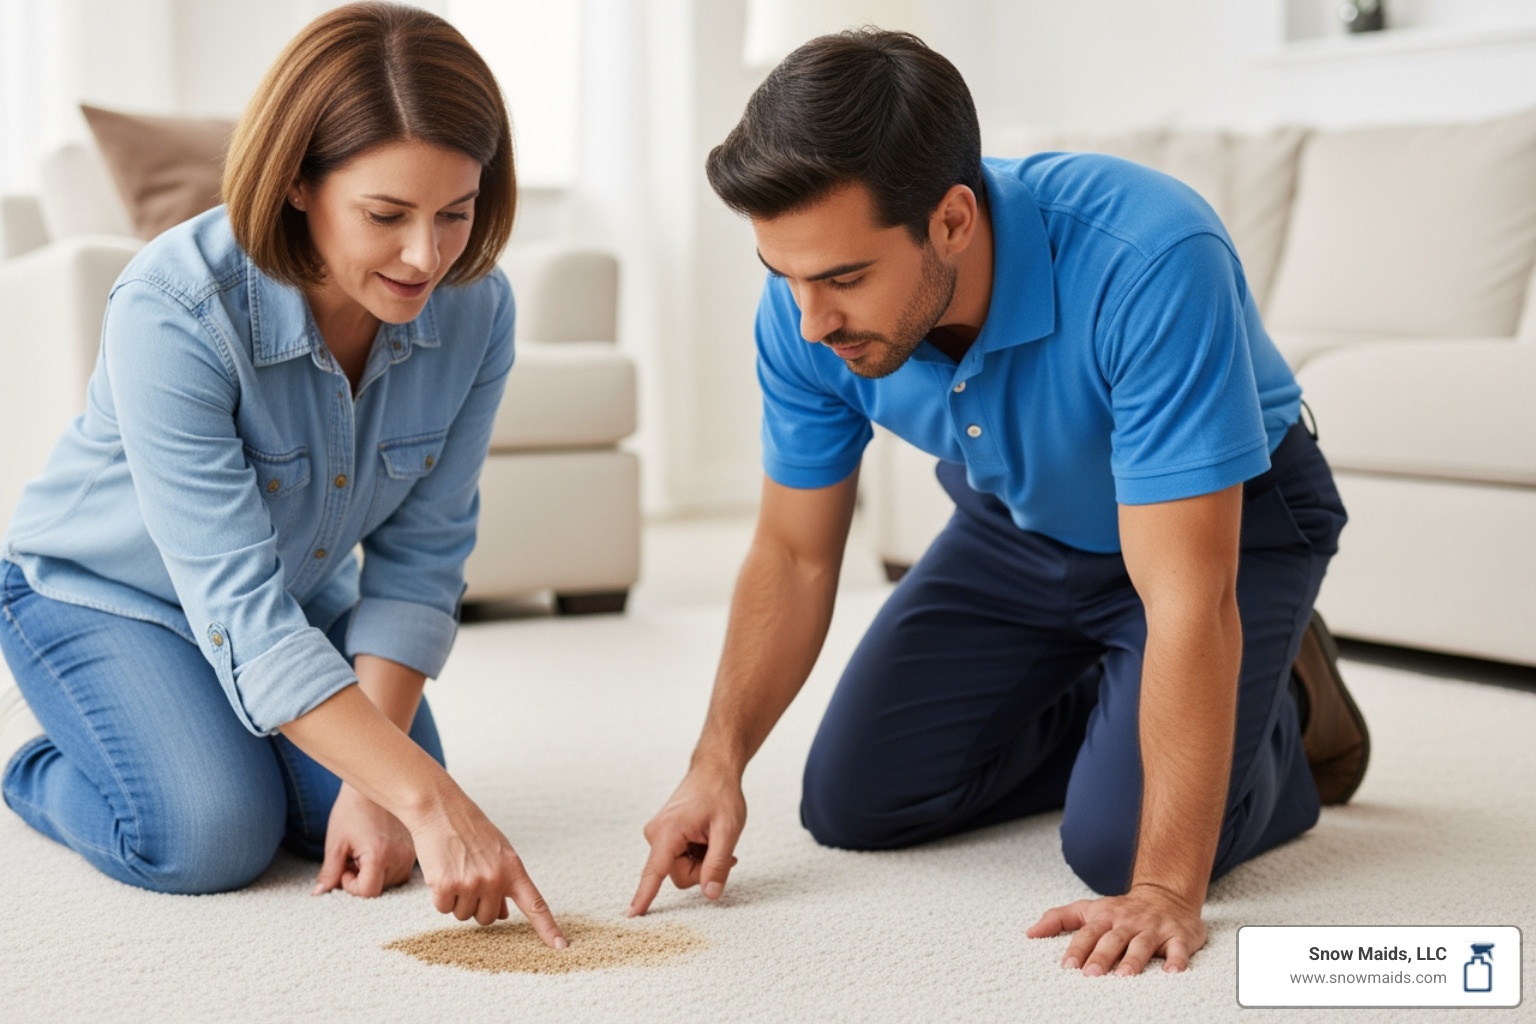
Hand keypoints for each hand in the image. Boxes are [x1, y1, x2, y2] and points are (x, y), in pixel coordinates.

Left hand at [312, 783, 415, 897]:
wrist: (373, 787)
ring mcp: (410, 852)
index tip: (346, 867)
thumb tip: (318, 894)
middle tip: (354, 856)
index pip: (368, 892)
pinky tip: (377, 848)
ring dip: (375, 874)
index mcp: (380, 855)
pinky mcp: (414, 849)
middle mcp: (400, 856)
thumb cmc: (352, 810)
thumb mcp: (336, 843)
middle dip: (363, 879)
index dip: (351, 886)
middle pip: (380, 889)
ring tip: (365, 851)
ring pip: (391, 882)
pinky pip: (400, 870)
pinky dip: (386, 866)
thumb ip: (329, 873)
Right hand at [408, 789, 566, 946]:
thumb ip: (504, 881)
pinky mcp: (447, 886)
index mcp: (513, 869)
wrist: (440, 810)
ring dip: (456, 900)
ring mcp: (471, 883)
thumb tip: (504, 915)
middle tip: (469, 877)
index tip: (561, 946)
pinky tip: (441, 872)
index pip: (535, 905)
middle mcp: (495, 879)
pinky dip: (439, 896)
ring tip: (455, 870)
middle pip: (488, 918)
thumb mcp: (497, 851)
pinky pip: (443, 908)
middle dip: (477, 904)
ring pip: (464, 916)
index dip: (548, 928)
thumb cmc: (470, 830)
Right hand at [628, 765, 745, 915]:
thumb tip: (710, 895)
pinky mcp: (662, 835)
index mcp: (668, 832)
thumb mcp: (728, 831)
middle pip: (678, 874)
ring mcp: (657, 834)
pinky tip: (705, 837)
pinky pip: (679, 858)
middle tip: (720, 846)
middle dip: (702, 868)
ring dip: (701, 859)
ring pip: (679, 868)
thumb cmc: (721, 795)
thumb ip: (718, 865)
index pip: (655, 872)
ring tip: (712, 837)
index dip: (644, 897)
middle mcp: (655, 834)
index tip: (631, 916)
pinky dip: (696, 853)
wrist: (714, 770)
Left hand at [1027, 883, 1206, 974]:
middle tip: (1091, 975)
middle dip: (1101, 956)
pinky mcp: (1178, 935)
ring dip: (1133, 960)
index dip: (1077, 948)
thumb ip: (1059, 918)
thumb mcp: (1089, 908)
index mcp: (1105, 917)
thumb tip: (1029, 933)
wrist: (1166, 894)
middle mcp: (1128, 922)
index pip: (1088, 933)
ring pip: (1142, 944)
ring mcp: (1153, 928)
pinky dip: (1177, 960)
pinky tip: (1172, 973)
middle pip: (1112, 939)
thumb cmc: (1121, 910)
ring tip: (1124, 976)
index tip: (1067, 966)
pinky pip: (1178, 948)